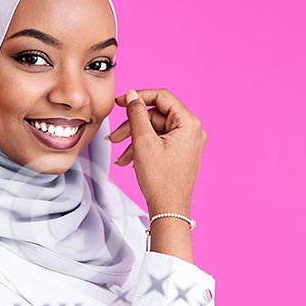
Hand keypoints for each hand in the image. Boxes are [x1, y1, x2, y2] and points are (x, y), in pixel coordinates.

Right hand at [107, 88, 207, 214]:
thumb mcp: (143, 142)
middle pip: (156, 116)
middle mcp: (192, 130)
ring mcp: (187, 143)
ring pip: (154, 130)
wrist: (168, 209)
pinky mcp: (180, 153)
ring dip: (134, 139)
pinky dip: (142, 148)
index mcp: (188, 123)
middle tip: (114, 136)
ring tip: (120, 155)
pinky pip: (159, 142)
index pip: (161, 97)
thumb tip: (132, 95)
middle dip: (132, 126)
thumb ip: (136, 114)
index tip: (119, 102)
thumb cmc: (160, 180)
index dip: (138, 97)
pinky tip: (128, 160)